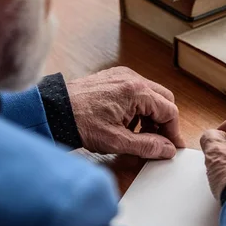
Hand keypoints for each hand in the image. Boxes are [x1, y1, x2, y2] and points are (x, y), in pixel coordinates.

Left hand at [67, 67, 185, 158]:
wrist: (52, 111)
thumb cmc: (79, 123)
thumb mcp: (117, 141)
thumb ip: (147, 146)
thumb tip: (167, 149)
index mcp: (136, 91)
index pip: (169, 111)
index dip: (173, 132)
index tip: (172, 147)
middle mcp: (132, 78)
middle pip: (164, 100)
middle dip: (164, 122)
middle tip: (158, 142)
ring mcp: (122, 75)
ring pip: (151, 95)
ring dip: (151, 116)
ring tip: (139, 135)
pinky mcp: (113, 78)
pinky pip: (136, 92)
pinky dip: (138, 108)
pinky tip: (127, 124)